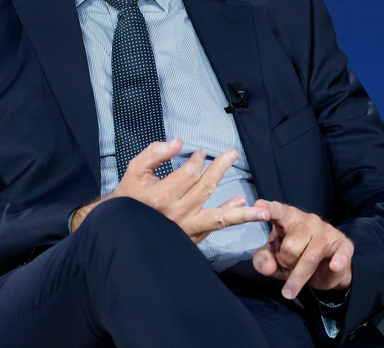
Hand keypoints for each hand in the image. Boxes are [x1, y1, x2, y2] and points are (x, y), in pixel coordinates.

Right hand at [70, 138, 267, 242]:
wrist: (119, 231)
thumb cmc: (128, 198)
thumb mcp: (135, 170)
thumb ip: (155, 153)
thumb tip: (178, 143)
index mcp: (161, 196)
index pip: (189, 173)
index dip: (197, 160)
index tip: (199, 154)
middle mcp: (177, 214)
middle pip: (206, 188)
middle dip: (221, 168)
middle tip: (233, 154)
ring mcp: (186, 230)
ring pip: (219, 219)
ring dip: (243, 212)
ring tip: (263, 208)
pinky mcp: (190, 240)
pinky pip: (214, 228)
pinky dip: (229, 216)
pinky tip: (241, 205)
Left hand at [252, 200, 352, 299]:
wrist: (326, 267)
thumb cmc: (295, 257)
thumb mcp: (274, 259)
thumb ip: (263, 260)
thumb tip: (267, 267)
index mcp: (288, 218)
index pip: (278, 210)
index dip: (268, 209)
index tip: (258, 207)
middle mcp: (308, 221)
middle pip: (291, 245)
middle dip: (285, 263)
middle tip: (286, 267)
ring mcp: (327, 231)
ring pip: (310, 257)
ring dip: (299, 277)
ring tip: (291, 288)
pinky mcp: (344, 244)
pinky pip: (341, 253)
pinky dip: (338, 261)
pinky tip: (333, 266)